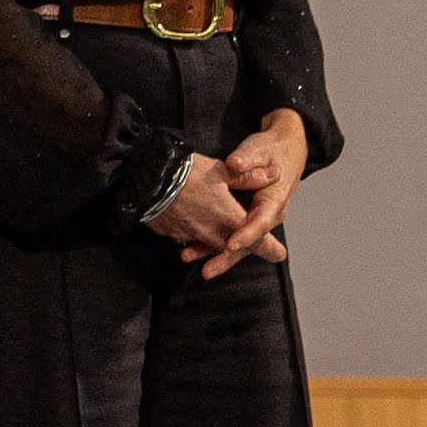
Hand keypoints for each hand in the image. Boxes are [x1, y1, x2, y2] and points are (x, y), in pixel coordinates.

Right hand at [143, 143, 269, 267]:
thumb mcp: (222, 171)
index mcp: (228, 219)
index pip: (256, 240)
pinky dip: (197, 238)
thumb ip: (249, 177)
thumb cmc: (187, 174)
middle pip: (232, 248)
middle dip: (241, 248)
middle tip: (250, 248)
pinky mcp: (173, 234)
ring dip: (216, 247)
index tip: (279, 255)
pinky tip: (194, 227)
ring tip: (219, 241)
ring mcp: (191, 236)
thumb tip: (274, 175)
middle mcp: (212, 234)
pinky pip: (190, 240)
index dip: (269, 249)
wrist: (146, 181)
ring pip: (210, 246)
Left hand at [199, 110, 307, 279]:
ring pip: (236, 243)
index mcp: (273, 201)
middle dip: (227, 257)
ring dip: (213, 252)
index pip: (261, 223)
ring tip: (188, 257)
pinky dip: (210, 241)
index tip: (229, 244)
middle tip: (208, 270)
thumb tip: (235, 163)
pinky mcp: (244, 219)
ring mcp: (255, 220)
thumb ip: (248, 159)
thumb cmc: (271, 151)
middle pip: (248, 242)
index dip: (246, 235)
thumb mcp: (260, 150)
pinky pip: (228, 234)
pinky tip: (189, 245)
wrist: (282, 152)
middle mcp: (266, 216)